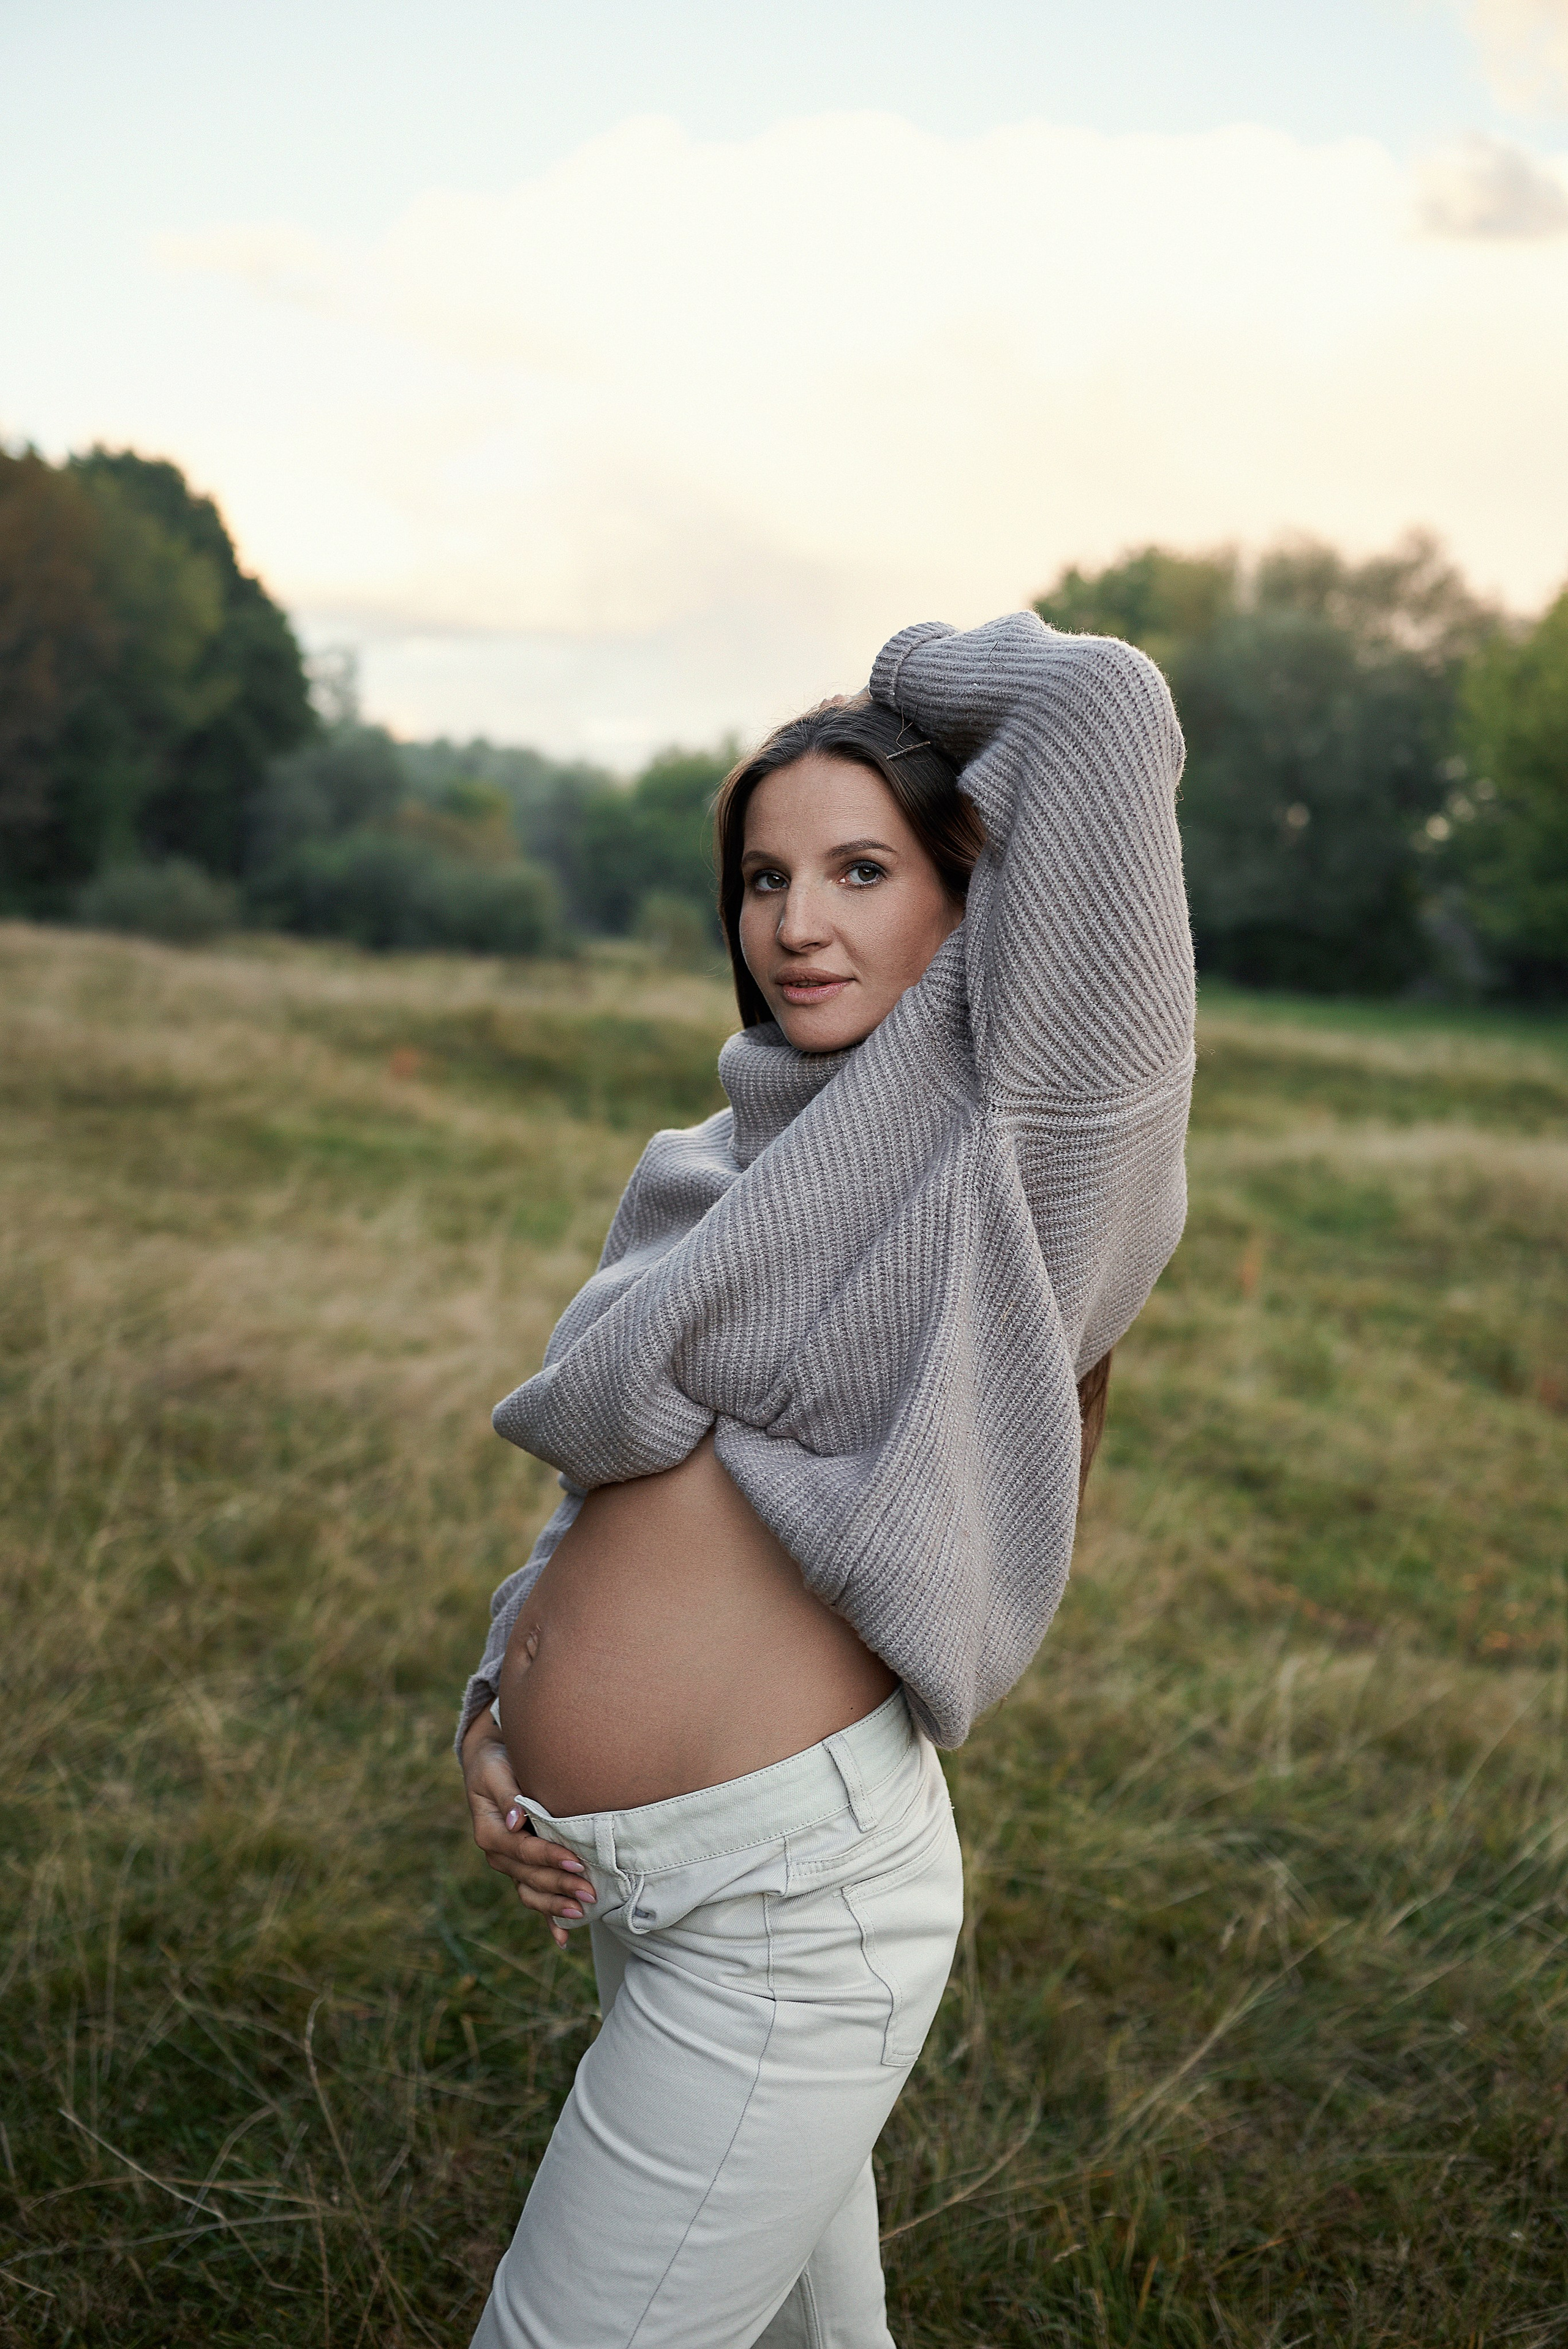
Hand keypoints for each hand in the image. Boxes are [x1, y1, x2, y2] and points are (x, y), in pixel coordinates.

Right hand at [461, 1709, 594, 1949]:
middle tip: (591, 1892)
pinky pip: (534, 1896)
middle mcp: (499, 1855)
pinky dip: (547, 1919)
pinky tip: (563, 1939)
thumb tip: (516, 1820)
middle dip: (561, 1887)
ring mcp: (511, 1865)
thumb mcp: (496, 1772)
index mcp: (490, 1833)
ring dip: (556, 1906)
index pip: (523, 1851)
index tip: (576, 1862)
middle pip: (531, 1877)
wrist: (491, 1762)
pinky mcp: (523, 1867)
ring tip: (583, 1912)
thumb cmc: (496, 1763)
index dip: (550, 1858)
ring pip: (533, 1892)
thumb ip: (507, 1795)